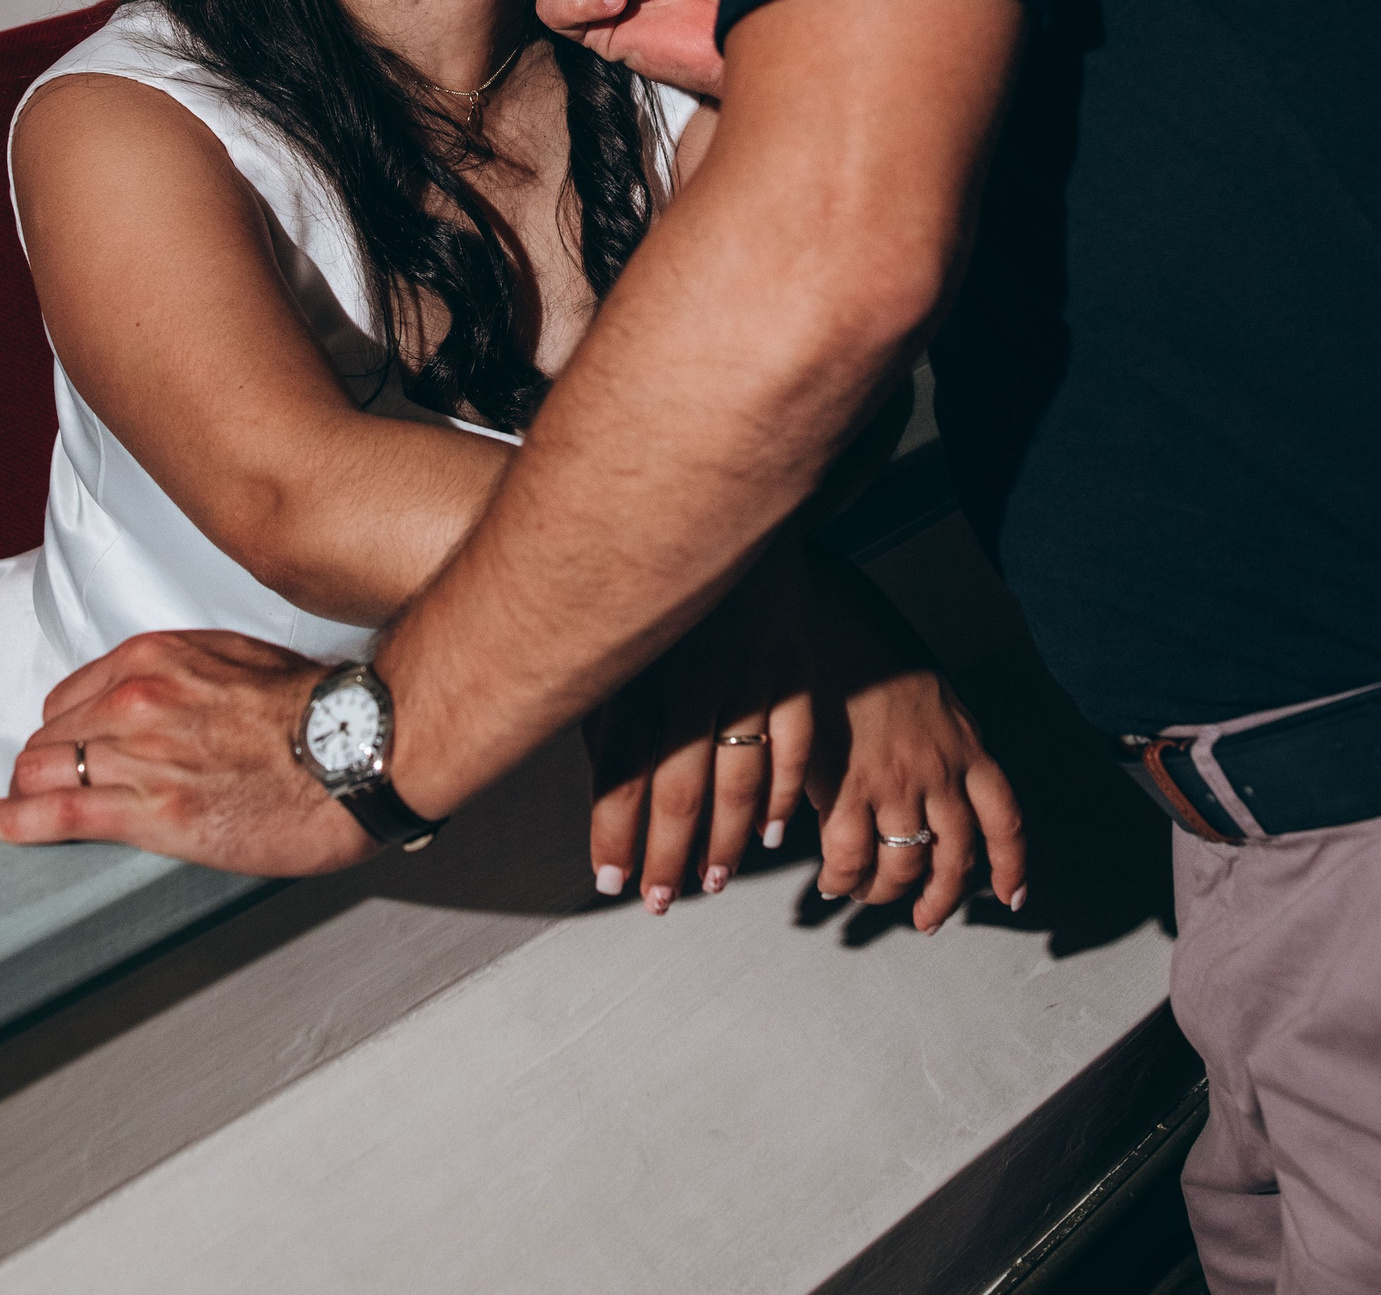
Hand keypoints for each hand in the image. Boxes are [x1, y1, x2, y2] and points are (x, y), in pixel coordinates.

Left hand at [0, 629, 375, 876]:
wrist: (356, 749)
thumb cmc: (312, 708)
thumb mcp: (237, 658)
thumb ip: (183, 672)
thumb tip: (162, 694)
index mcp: (156, 657)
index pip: (71, 695)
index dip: (67, 727)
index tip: (70, 746)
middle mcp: (137, 698)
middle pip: (50, 734)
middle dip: (48, 760)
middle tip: (55, 784)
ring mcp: (140, 755)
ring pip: (42, 771)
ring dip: (30, 791)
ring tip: (21, 809)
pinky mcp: (152, 812)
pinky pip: (57, 813)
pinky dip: (15, 822)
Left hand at [584, 543, 813, 908]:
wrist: (710, 483)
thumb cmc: (641, 555)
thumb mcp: (606, 621)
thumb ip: (598, 691)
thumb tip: (584, 766)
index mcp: (639, 664)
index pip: (621, 770)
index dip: (613, 832)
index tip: (608, 877)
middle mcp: (693, 673)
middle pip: (680, 789)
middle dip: (666, 855)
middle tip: (655, 897)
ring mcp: (749, 669)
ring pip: (740, 777)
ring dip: (725, 842)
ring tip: (711, 881)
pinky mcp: (792, 659)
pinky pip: (795, 741)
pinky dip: (786, 792)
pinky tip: (773, 831)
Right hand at [803, 558, 1026, 931]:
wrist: (817, 611)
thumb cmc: (863, 635)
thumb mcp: (926, 686)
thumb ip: (939, 733)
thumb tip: (935, 773)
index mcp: (964, 741)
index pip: (1004, 818)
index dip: (1011, 865)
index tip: (1010, 895)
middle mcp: (938, 768)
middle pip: (955, 858)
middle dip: (941, 898)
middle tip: (926, 918)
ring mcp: (893, 780)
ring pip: (903, 865)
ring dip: (886, 893)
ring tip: (866, 895)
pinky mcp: (844, 785)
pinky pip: (850, 856)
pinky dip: (842, 878)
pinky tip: (831, 881)